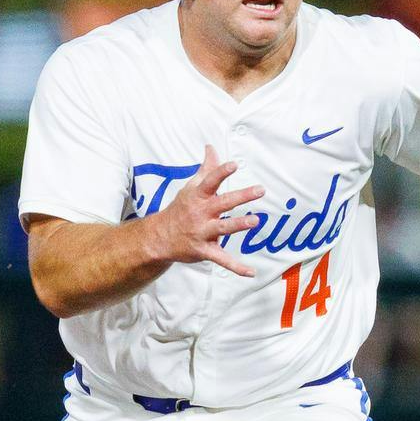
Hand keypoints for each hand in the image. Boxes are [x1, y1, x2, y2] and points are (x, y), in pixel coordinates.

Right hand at [145, 144, 262, 276]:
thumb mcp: (191, 187)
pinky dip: (236, 267)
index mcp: (198, 197)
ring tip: (255, 221)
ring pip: (223, 228)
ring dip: (238, 224)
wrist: (160, 237)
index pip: (210, 182)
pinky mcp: (204, 251)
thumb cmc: (181, 209)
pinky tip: (251, 272)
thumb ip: (206, 169)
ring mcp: (202, 232)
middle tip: (259, 190)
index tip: (234, 165)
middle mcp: (200, 213)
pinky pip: (222, 259)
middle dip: (241, 197)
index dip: (221, 172)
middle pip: (222, 203)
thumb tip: (212, 148)